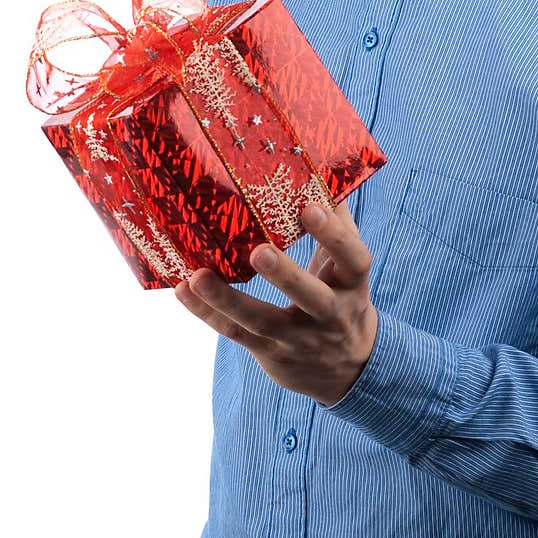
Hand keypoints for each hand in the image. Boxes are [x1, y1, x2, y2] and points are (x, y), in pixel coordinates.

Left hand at [174, 198, 377, 406]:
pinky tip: (184, 290)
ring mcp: (299, 338)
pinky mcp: (270, 352)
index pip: (352, 258)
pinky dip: (207, 312)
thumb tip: (320, 171)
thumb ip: (338, 224)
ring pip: (262, 321)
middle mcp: (331, 314)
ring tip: (197, 276)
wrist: (347, 366)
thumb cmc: (342, 295)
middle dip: (286, 276)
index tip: (311, 209)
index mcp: (353, 283)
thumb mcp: (348, 266)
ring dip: (226, 299)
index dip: (334, 236)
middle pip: (311, 297)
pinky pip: (235, 333)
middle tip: (259, 252)